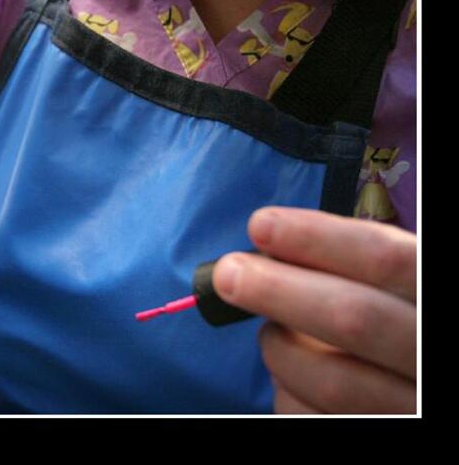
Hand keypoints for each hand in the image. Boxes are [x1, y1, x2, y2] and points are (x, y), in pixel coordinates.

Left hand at [212, 207, 415, 413]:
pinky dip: (286, 393)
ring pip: (330, 381)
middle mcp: (433, 360)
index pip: (387, 259)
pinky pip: (310, 418)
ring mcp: (414, 410)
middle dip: (278, 290)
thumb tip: (269, 249)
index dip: (317, 238)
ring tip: (274, 334)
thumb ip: (352, 271)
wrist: (412, 389)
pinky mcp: (383, 437)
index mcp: (435, 298)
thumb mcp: (395, 292)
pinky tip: (290, 378)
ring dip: (280, 350)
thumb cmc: (397, 327)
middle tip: (228, 274)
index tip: (260, 225)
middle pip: (354, 318)